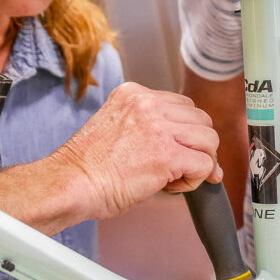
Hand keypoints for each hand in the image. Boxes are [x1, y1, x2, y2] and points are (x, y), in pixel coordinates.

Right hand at [52, 82, 222, 217]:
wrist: (70, 184)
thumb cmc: (87, 167)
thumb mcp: (116, 127)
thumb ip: (148, 126)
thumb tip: (183, 145)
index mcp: (133, 93)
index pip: (181, 106)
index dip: (184, 132)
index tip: (175, 151)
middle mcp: (148, 103)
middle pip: (201, 119)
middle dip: (197, 145)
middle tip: (180, 167)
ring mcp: (159, 127)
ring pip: (209, 139)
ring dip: (200, 161)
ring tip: (175, 177)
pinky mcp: (167, 154)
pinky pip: (204, 163)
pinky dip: (195, 179)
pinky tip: (172, 186)